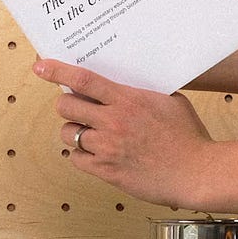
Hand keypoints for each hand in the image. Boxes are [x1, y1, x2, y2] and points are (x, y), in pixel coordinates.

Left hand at [32, 57, 216, 206]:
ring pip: (68, 134)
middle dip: (67, 105)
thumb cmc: (188, 136)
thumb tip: (125, 85)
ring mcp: (107, 147)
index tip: (40, 66)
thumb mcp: (170, 101)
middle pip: (66, 107)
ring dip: (75, 132)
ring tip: (90, 133)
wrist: (197, 173)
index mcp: (127, 100)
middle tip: (77, 108)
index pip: (83, 80)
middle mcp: (112, 122)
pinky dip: (82, 155)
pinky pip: (77, 160)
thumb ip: (142, 92)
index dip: (57, 71)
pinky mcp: (106, 171)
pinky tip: (97, 154)